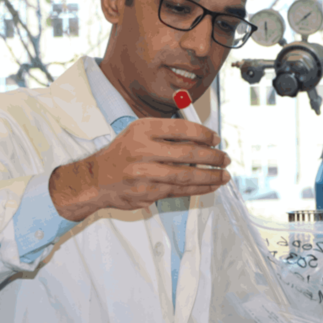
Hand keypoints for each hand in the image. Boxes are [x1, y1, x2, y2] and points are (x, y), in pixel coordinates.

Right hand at [50, 118, 230, 220]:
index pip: (182, 129)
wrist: (96, 179)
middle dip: (212, 157)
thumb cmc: (122, 154)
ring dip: (210, 176)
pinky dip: (199, 189)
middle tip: (225, 158)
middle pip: (188, 153)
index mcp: (142, 130)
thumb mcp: (138, 132)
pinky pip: (179, 191)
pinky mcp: (147, 193)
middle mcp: (142, 150)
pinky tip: (210, 185)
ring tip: (224, 174)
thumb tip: (202, 137)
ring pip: (186, 176)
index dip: (204, 134)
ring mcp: (144, 173)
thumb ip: (167, 133)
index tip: (216, 139)